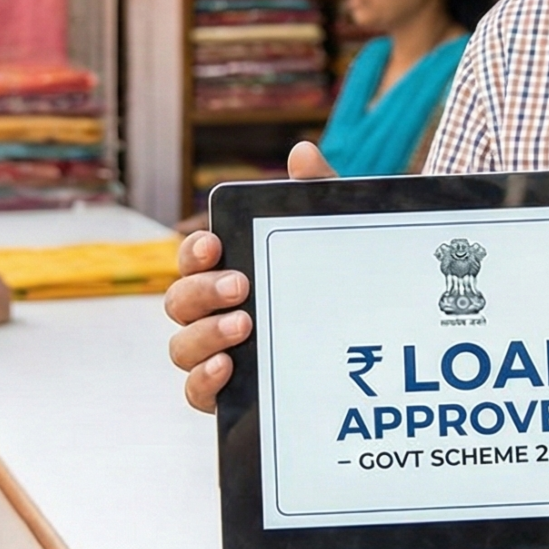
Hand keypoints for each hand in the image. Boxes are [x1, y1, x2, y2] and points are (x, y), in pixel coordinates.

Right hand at [164, 142, 334, 411]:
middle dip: (201, 290)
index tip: (215, 244)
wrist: (369, 347)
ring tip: (243, 326)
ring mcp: (217, 355)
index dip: (194, 251)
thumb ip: (317, 195)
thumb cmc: (332, 282)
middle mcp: (212, 314)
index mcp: (228, 272)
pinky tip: (229, 368)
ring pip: (181, 347)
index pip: (194, 259)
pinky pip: (196, 393)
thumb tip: (301, 152)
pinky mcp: (228, 396)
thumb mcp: (331, 239)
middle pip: (179, 301)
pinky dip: (203, 381)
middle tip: (241, 286)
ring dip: (204, 335)